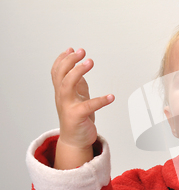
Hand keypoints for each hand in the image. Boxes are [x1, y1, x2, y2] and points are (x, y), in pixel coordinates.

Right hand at [51, 48, 113, 168]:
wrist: (75, 140)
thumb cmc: (77, 118)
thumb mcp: (77, 97)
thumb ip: (78, 82)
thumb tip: (80, 65)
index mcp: (62, 91)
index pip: (57, 72)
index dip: (62, 59)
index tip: (71, 49)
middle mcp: (62, 97)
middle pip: (60, 75)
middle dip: (70, 61)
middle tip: (81, 52)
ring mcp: (68, 107)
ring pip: (67, 86)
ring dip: (78, 72)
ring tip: (90, 62)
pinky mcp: (77, 117)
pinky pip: (88, 106)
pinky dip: (100, 100)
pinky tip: (111, 97)